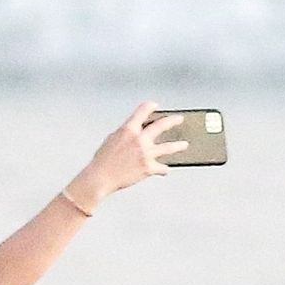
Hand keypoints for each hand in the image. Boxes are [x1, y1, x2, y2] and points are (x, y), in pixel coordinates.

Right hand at [71, 103, 188, 209]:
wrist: (100, 178)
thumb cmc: (102, 161)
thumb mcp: (111, 140)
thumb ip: (126, 133)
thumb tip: (137, 132)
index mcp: (129, 129)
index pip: (143, 111)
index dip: (150, 106)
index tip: (155, 106)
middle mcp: (140, 139)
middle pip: (162, 125)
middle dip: (173, 121)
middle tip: (179, 119)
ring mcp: (146, 154)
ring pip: (168, 147)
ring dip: (178, 146)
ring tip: (184, 145)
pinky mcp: (148, 168)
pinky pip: (161, 168)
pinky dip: (163, 169)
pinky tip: (165, 169)